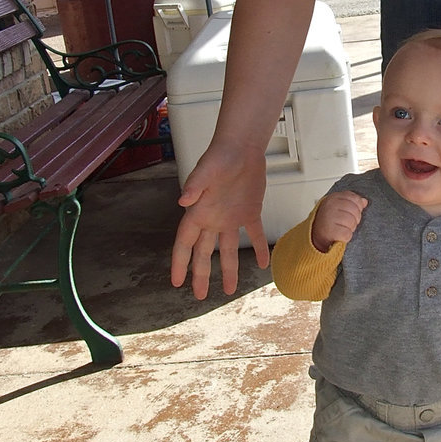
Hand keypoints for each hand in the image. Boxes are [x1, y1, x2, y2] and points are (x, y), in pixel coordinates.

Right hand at [170, 142, 269, 299]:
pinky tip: (263, 263)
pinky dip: (259, 248)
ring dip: (228, 269)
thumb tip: (183, 201)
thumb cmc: (220, 155)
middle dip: (200, 274)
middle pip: (203, 253)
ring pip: (227, 249)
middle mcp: (213, 218)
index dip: (180, 263)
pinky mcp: (250, 211)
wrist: (243, 145)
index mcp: (199, 212)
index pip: (184, 244)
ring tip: (228, 290)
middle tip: (199, 296)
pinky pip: (254, 234)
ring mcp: (231, 216)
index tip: (176, 282)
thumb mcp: (206, 170)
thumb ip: (195, 185)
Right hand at [312, 191, 367, 252]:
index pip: (355, 199)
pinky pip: (347, 234)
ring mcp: (329, 218)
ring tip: (342, 228)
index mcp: (334, 198)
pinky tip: (340, 235)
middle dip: (354, 219)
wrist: (314, 235)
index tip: (351, 213)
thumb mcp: (338, 207)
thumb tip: (364, 201)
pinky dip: (346, 237)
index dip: (357, 207)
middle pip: (356, 211)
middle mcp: (330, 206)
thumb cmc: (328, 221)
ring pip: (352, 222)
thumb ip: (352, 202)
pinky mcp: (330, 231)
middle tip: (346, 223)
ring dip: (350, 228)